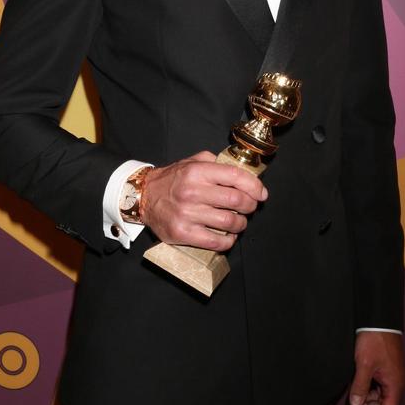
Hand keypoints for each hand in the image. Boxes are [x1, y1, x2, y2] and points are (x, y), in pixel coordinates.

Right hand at [140, 151, 267, 250]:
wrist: (143, 197)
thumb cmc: (172, 179)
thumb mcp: (191, 162)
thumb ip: (215, 162)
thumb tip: (241, 171)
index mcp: (198, 171)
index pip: (235, 176)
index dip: (254, 186)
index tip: (261, 193)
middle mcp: (193, 191)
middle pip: (236, 200)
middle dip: (250, 205)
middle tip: (250, 207)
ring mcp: (187, 213)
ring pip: (229, 222)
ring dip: (241, 224)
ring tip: (239, 222)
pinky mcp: (182, 233)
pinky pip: (215, 241)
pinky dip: (228, 241)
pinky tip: (228, 236)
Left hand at [348, 331, 404, 404]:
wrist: (378, 319)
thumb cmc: (375, 340)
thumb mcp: (364, 364)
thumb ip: (360, 386)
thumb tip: (356, 404)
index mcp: (395, 385)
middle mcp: (395, 383)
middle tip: (351, 403)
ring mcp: (390, 376)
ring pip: (378, 397)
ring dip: (365, 398)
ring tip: (352, 394)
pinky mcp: (384, 370)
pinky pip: (376, 386)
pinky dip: (366, 388)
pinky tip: (356, 384)